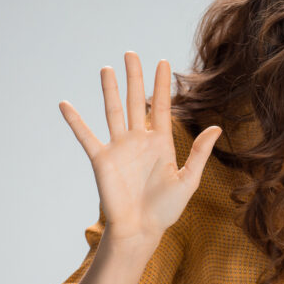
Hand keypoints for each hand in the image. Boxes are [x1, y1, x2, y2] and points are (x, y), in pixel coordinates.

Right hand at [58, 51, 220, 244]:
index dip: (162, 85)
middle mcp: (139, 140)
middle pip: (137, 102)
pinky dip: (76, 121)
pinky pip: (87, 136)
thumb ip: (199, 152)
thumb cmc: (166, 209)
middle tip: (132, 53)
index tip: (163, 62)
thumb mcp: (188, 179)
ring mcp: (120, 148)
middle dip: (135, 78)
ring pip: (114, 112)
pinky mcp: (102, 160)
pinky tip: (66, 104)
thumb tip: (217, 127)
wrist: (141, 230)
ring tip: (107, 68)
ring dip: (110, 90)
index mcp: (161, 143)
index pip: (163, 107)